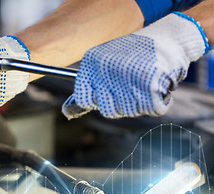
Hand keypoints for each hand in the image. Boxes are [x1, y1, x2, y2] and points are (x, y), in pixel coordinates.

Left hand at [63, 13, 210, 119]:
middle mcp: (107, 72)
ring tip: (145, 80)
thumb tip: (70, 110)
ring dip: (140, 102)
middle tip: (132, 86)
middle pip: (108, 110)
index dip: (97, 100)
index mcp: (92, 63)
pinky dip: (157, 101)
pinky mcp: (150, 90)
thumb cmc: (136, 53)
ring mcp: (128, 82)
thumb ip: (91, 84)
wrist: (169, 37)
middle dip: (121, 103)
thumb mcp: (106, 61)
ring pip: (129, 112)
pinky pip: (151, 109)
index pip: (84, 99)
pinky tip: (157, 83)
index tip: (106, 95)